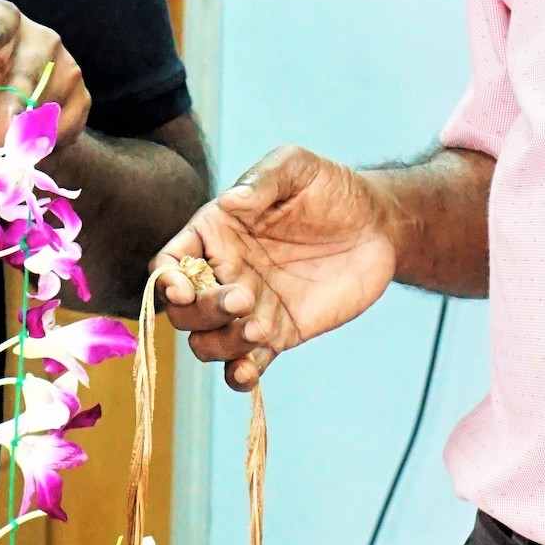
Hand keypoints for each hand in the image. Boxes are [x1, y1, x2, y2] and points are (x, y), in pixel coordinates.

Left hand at [0, 1, 89, 152]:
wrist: (27, 101)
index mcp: (3, 21)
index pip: (1, 20)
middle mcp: (42, 38)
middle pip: (23, 80)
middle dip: (3, 115)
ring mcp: (68, 68)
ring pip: (36, 116)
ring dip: (7, 145)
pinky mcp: (82, 99)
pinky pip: (55, 133)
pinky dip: (33, 149)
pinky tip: (19, 148)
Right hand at [154, 146, 396, 388]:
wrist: (378, 226)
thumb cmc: (332, 189)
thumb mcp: (296, 167)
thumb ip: (262, 180)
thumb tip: (230, 201)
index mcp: (215, 234)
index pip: (171, 263)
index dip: (166, 281)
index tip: (183, 289)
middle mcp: (224, 274)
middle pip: (185, 312)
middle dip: (202, 313)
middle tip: (243, 298)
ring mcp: (249, 309)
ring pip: (209, 343)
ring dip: (222, 345)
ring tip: (258, 330)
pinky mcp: (278, 334)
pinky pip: (246, 365)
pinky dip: (239, 377)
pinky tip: (250, 372)